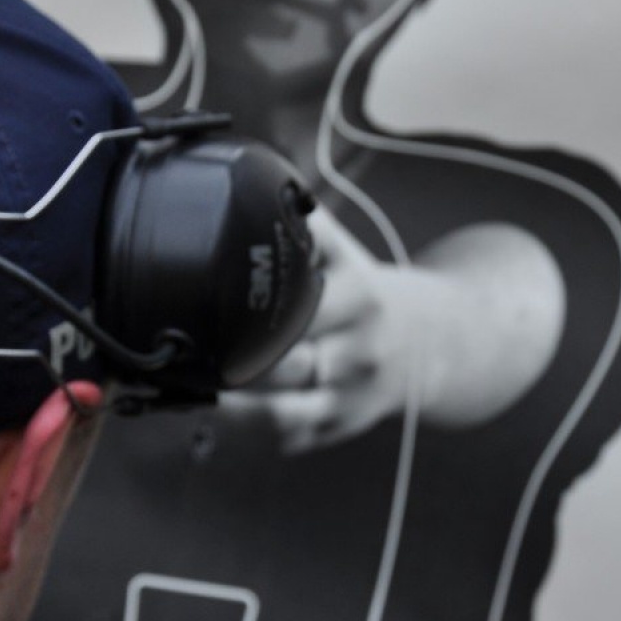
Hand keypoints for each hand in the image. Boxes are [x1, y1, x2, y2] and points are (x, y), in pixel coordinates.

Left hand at [222, 210, 565, 453]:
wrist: (432, 346)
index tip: (211, 307)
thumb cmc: (370, 297)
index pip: (301, 310)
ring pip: (283, 414)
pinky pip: (287, 437)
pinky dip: (248, 429)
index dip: (253, 314)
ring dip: (234, 407)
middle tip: (188, 350)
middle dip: (237, 361)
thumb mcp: (349, 256)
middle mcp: (359, 354)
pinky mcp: (337, 428)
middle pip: (287, 366)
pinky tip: (216, 411)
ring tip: (195, 388)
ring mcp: (349, 398)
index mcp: (362, 300)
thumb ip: (307, 229)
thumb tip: (256, 183)